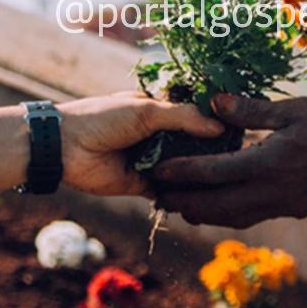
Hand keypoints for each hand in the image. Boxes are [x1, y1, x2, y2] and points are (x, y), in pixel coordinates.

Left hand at [59, 93, 224, 195]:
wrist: (65, 147)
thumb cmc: (103, 118)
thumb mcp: (146, 110)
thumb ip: (183, 117)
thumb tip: (220, 127)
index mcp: (159, 110)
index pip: (195, 117)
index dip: (214, 123)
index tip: (241, 130)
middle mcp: (158, 135)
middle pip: (192, 145)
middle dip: (210, 152)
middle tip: (240, 160)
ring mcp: (152, 160)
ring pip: (183, 169)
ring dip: (198, 174)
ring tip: (227, 180)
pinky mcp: (142, 184)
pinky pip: (168, 191)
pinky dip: (180, 193)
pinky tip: (203, 197)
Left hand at [151, 94, 306, 227]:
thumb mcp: (292, 108)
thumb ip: (251, 109)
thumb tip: (212, 102)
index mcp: (269, 163)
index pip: (215, 172)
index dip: (183, 174)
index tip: (158, 171)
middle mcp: (272, 191)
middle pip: (217, 206)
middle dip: (184, 203)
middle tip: (157, 198)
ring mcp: (283, 205)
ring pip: (233, 218)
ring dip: (204, 214)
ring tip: (179, 207)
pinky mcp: (292, 209)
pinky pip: (251, 218)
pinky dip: (228, 215)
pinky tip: (217, 209)